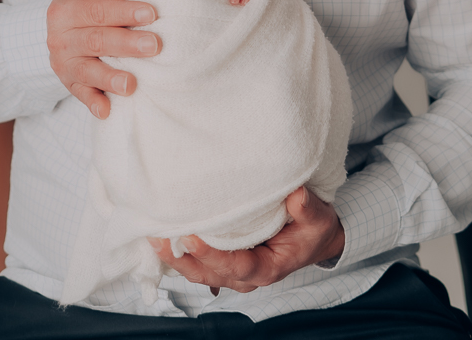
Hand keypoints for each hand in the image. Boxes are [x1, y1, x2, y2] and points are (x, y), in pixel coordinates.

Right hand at [46, 0, 160, 118]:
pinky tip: (107, 111)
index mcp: (64, 8)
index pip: (96, 10)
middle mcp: (59, 37)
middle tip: (154, 45)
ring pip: (87, 71)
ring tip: (132, 84)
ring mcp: (63, 63)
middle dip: (126, 43)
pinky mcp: (68, 83)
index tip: (152, 13)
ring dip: (110, 78)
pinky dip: (93, 103)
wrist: (62, 24)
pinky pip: (80, 94)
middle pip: (95, 41)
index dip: (124, 12)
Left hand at [150, 187, 343, 294]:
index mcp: (267, 268)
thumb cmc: (313, 229)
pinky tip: (162, 236)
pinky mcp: (224, 260)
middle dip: (183, 257)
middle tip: (160, 236)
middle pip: (209, 273)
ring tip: (153, 235)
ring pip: (198, 271)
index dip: (213, 255)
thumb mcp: (318, 218)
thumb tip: (295, 196)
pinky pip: (198, 262)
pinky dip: (180, 251)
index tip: (194, 237)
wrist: (313, 238)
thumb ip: (307, 208)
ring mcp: (233, 270)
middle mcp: (246, 275)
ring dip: (176, 256)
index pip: (236, 266)